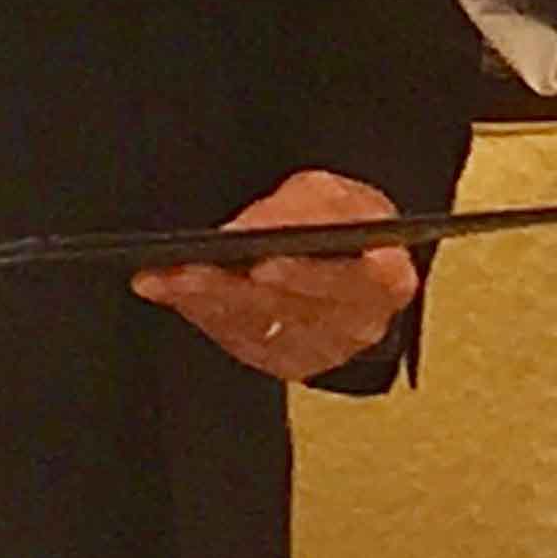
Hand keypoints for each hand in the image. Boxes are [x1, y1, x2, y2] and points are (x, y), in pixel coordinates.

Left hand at [131, 167, 419, 381]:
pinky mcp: (285, 361)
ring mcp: (322, 349)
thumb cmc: (345, 223)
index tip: (263, 262)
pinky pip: (237, 339)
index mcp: (389, 279)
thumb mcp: (335, 196)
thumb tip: (255, 231)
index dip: (308, 274)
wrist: (346, 256)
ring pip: (259, 326)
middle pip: (295, 308)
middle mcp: (359, 323)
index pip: (355, 280)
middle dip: (239, 286)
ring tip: (168, 276)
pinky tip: (170, 290)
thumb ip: (306, 206)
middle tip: (195, 269)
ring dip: (207, 299)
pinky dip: (200, 311)